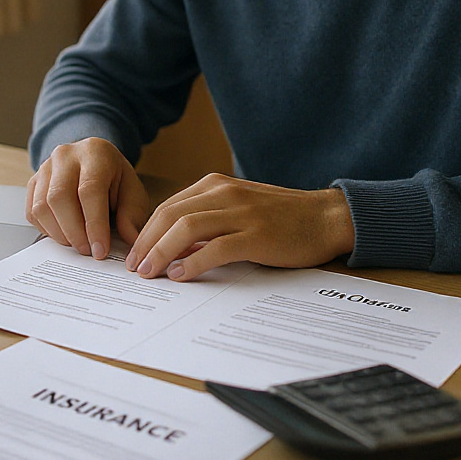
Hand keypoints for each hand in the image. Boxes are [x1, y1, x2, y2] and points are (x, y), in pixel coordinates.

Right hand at [26, 138, 149, 258]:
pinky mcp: (34, 182)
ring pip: (42, 207)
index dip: (94, 224)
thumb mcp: (132, 192)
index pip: (89, 189)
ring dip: (60, 234)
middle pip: (60, 197)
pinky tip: (65, 234)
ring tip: (78, 244)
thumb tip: (130, 241)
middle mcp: (66, 155)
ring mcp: (46, 167)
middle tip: (88, 250)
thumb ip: (131, 216)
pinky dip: (47, 230)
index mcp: (95, 152)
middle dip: (74, 232)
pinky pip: (32, 212)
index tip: (100, 249)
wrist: (96, 165)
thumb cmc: (114, 179)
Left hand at [123, 173, 354, 281]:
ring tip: (150, 273)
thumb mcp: (239, 209)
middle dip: (146, 243)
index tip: (135, 254)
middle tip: (135, 268)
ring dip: (161, 252)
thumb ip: (208, 221)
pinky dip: (193, 263)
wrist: (326, 217)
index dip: (145, 231)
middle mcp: (225, 192)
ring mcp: (241, 212)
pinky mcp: (256, 235)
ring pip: (186, 228)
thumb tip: (175, 247)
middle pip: (170, 215)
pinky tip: (181, 276)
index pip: (168, 206)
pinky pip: (215, 248)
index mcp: (216, 184)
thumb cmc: (282, 217)